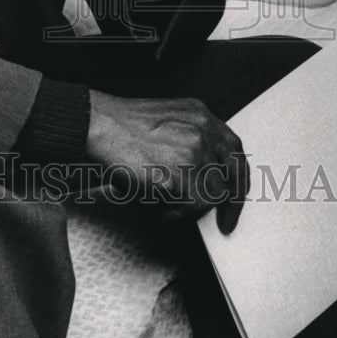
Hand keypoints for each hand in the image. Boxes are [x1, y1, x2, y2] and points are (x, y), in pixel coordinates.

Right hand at [86, 90, 249, 233]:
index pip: (234, 148)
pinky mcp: (180, 175)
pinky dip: (179, 218)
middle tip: (226, 222)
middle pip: (233, 173)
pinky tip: (163, 216)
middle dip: (232, 202)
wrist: (98, 125)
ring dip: (194, 211)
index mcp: (201, 115)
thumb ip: (191, 138)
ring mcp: (193, 151)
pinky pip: (194, 207)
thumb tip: (204, 175)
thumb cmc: (122, 127)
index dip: (238, 175)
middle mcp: (202, 130)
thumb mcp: (167, 120)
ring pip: (214, 194)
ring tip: (171, 213)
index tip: (235, 193)